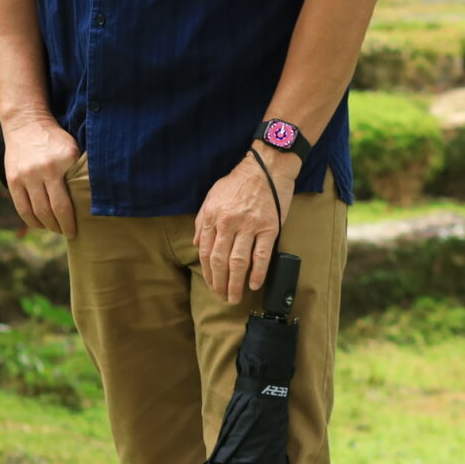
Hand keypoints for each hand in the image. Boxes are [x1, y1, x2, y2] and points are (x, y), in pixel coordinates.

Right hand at [2, 113, 80, 236]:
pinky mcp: (13, 178)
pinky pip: (22, 207)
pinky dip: (31, 220)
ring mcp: (27, 175)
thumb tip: (91, 199)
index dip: (71, 222)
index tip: (76, 231)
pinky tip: (39, 224)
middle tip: (67, 234)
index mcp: (64, 162)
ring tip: (55, 229)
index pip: (68, 202)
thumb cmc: (55, 139)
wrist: (27, 123)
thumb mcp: (73, 150)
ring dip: (47, 225)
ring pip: (37, 211)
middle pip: (52, 210)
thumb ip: (79, 171)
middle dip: (60, 226)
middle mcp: (45, 169)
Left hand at [195, 146, 299, 301]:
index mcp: (212, 216)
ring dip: (236, 284)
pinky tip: (254, 284)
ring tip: (235, 297)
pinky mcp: (268, 227)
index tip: (212, 285)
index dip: (208, 272)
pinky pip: (261, 255)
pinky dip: (257, 273)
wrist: (266, 166)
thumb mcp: (212, 196)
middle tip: (222, 297)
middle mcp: (228, 223)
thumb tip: (196, 243)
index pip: (205, 252)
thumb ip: (202, 220)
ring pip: (238, 262)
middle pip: (220, 261)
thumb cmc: (238, 182)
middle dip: (219, 283)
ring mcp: (249, 226)